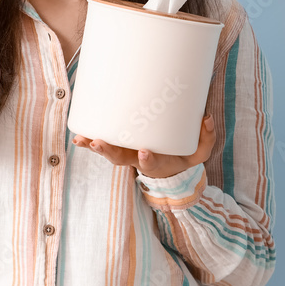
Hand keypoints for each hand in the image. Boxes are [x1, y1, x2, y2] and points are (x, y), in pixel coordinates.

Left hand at [72, 114, 215, 178]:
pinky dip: (89, 141)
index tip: (145, 152)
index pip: (151, 162)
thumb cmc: (182, 156)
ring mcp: (126, 153)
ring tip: (82, 140)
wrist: (169, 167)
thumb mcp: (198, 152)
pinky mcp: (119, 144)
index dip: (148, 159)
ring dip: (94, 146)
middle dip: (108, 152)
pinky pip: (102, 143)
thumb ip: (206, 138)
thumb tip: (207, 118)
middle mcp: (137, 159)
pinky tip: (78, 135)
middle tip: (98, 143)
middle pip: (121, 159)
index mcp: (157, 162)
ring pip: (108, 152)